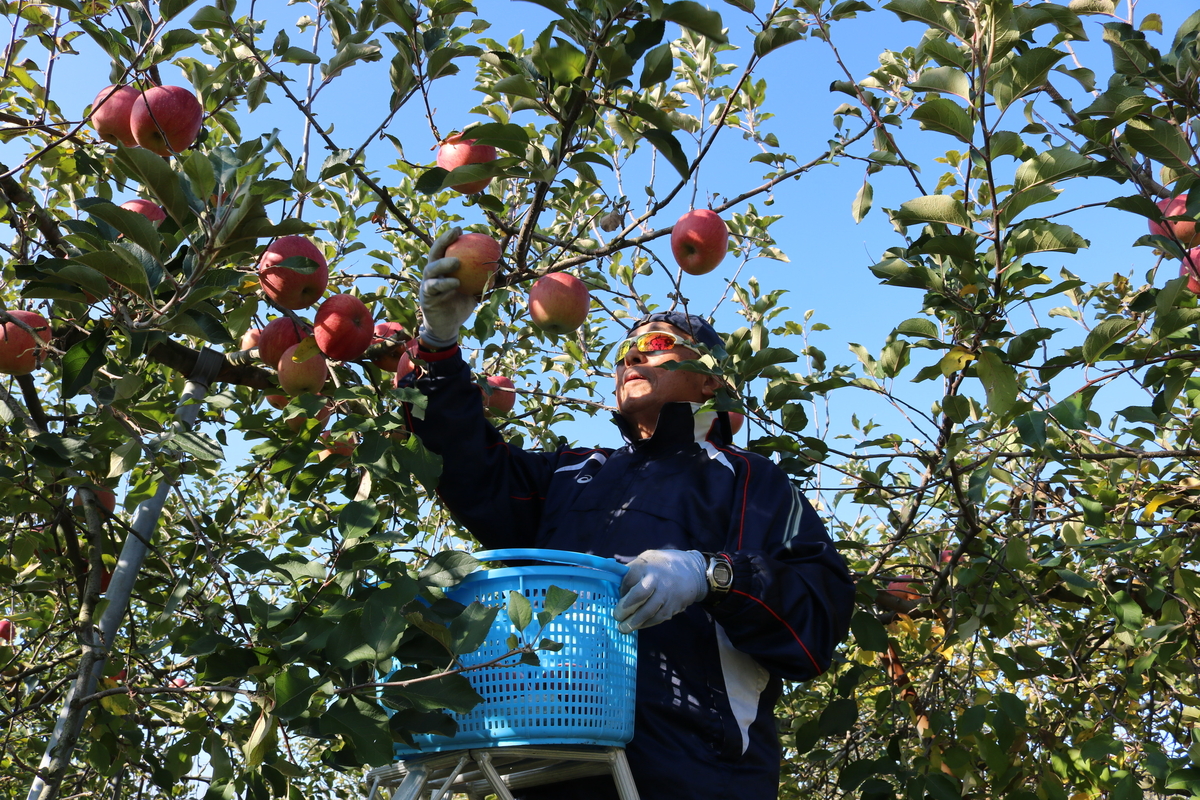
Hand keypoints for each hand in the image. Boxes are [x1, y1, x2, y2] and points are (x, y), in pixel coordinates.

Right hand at [418, 227, 475, 347]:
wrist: (448, 325)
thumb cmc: (461, 303)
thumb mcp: (475, 289)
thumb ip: (483, 277)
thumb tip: (501, 267)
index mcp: (442, 268)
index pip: (444, 249)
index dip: (449, 237)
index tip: (459, 229)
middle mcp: (432, 273)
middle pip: (434, 253)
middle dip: (443, 241)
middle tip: (455, 235)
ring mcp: (427, 284)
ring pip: (431, 269)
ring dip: (443, 264)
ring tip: (457, 262)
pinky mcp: (426, 296)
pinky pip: (434, 287)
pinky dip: (444, 284)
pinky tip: (455, 282)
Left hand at [614, 550, 706, 633]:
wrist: (693, 571)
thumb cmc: (662, 566)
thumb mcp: (647, 559)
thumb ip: (632, 572)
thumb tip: (614, 588)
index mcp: (646, 565)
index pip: (628, 579)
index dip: (620, 590)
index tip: (616, 597)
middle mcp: (656, 578)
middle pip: (639, 595)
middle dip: (625, 608)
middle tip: (616, 616)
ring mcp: (666, 593)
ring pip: (649, 611)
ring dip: (634, 622)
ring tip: (623, 628)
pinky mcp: (673, 605)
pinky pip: (658, 617)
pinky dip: (646, 624)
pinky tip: (638, 626)